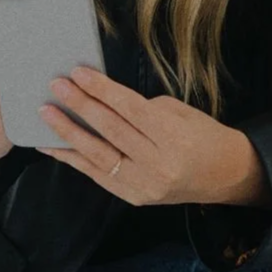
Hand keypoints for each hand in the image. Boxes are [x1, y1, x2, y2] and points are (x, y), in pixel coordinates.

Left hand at [36, 65, 269, 206]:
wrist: (224, 175)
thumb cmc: (203, 136)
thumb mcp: (181, 113)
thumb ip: (143, 109)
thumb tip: (102, 99)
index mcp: (175, 137)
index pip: (130, 110)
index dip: (102, 90)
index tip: (78, 73)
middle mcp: (159, 164)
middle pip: (112, 130)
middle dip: (81, 106)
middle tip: (57, 87)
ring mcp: (145, 185)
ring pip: (98, 155)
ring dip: (68, 133)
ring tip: (46, 113)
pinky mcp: (134, 198)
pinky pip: (96, 175)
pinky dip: (72, 159)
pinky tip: (52, 145)